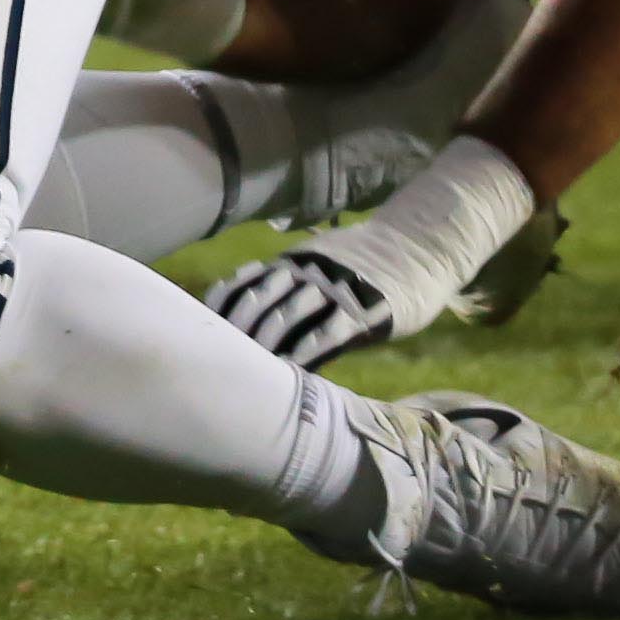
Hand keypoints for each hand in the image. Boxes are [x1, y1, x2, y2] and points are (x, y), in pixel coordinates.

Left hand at [208, 137, 530, 366]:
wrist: (417, 248)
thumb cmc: (362, 263)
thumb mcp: (318, 259)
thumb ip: (285, 275)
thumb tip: (241, 289)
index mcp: (294, 261)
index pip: (246, 282)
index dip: (223, 306)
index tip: (202, 327)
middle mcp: (309, 273)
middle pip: (261, 300)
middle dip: (237, 328)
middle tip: (215, 356)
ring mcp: (336, 292)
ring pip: (290, 317)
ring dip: (266, 344)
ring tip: (246, 370)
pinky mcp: (364, 313)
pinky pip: (329, 335)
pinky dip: (307, 353)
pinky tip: (291, 371)